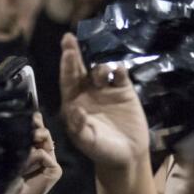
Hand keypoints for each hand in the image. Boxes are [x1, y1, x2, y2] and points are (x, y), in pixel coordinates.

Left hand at [0, 113, 62, 193]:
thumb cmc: (7, 181)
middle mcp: (47, 157)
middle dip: (36, 127)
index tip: (31, 113)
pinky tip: (24, 166)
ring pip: (46, 139)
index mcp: (37, 153)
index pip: (40, 132)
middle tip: (28, 126)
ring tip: (22, 148)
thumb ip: (21, 142)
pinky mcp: (55, 171)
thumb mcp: (13, 156)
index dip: (37, 122)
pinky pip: (44, 154)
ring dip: (32, 140)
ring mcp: (52, 164)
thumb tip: (26, 121)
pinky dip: (33, 157)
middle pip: (45, 133)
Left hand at [60, 33, 149, 170]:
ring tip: (103, 75)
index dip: (66, 65)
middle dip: (74, 53)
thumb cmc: (102, 150)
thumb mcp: (88, 142)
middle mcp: (87, 92)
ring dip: (100, 67)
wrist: (127, 155)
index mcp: (74, 102)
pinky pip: (120, 75)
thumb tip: (75, 109)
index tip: (67, 51)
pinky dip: (119, 70)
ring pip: (99, 69)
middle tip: (69, 38)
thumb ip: (79, 127)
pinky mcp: (124, 90)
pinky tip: (118, 72)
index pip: (67, 80)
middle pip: (79, 68)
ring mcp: (106, 89)